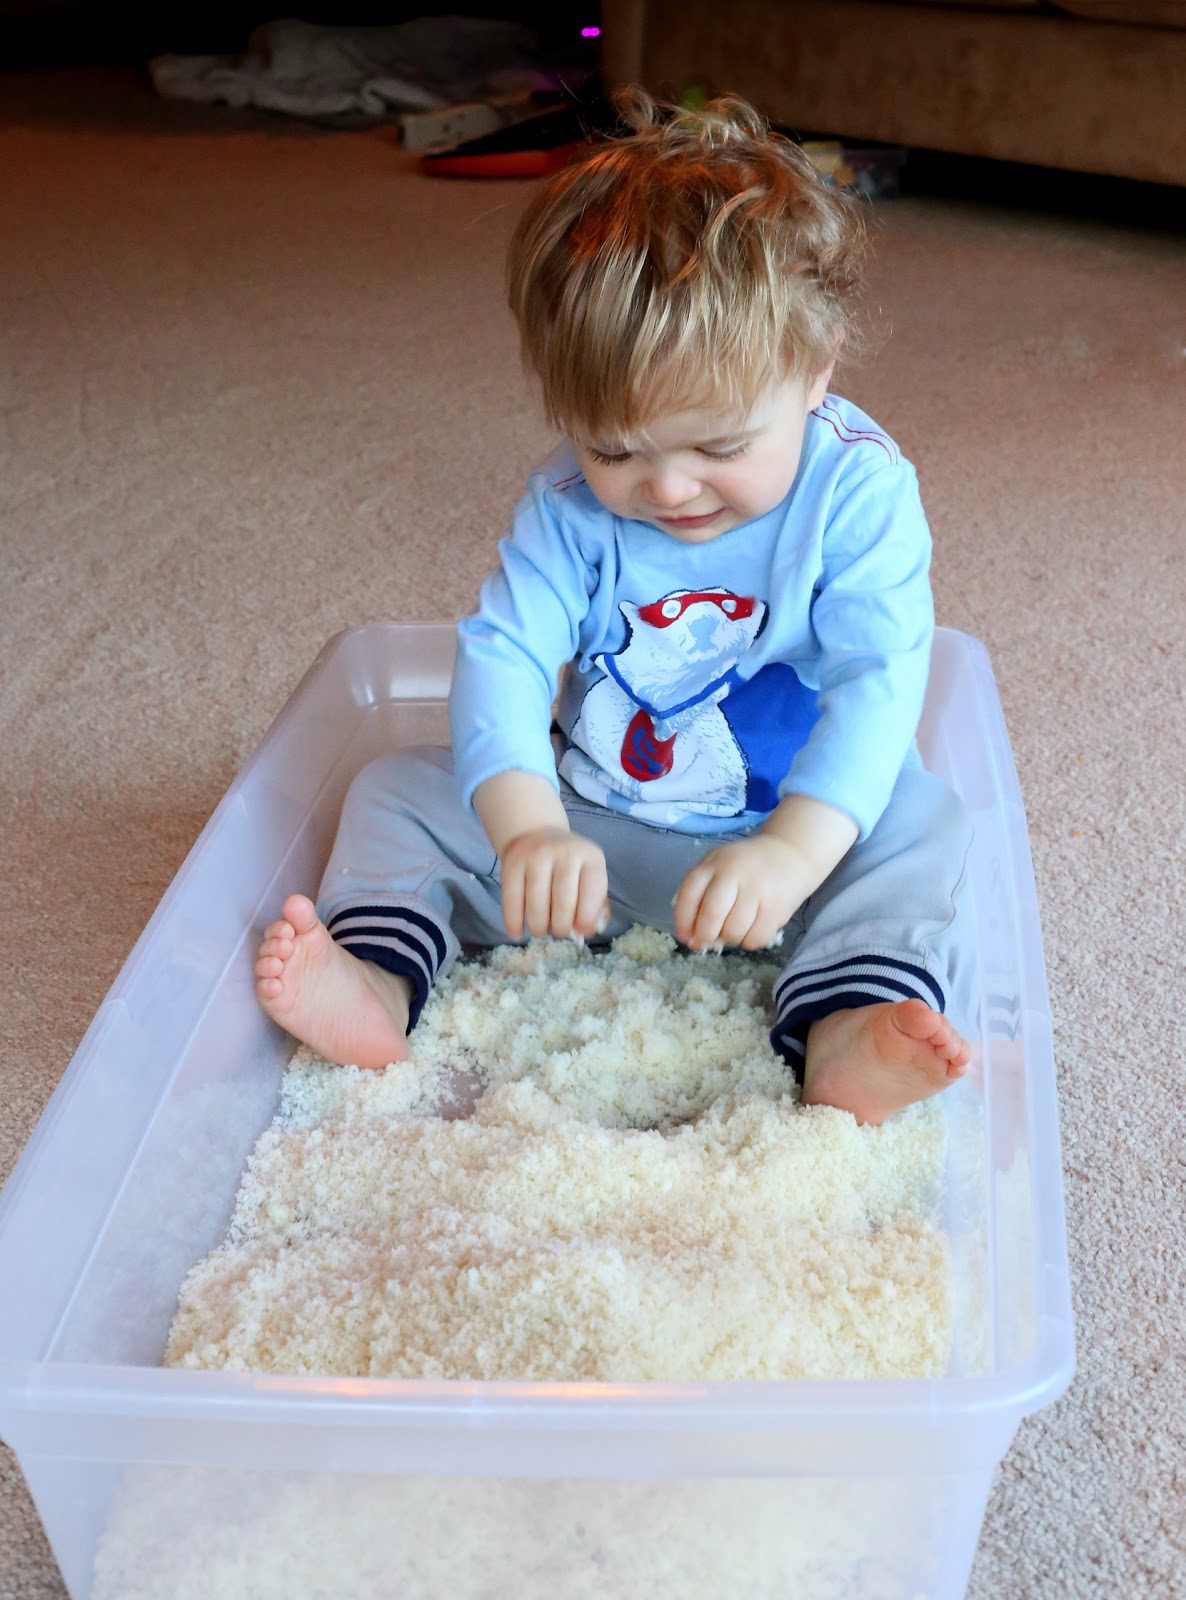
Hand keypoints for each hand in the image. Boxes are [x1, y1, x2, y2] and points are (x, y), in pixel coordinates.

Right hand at [499, 827, 608, 940]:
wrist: (536, 832)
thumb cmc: (568, 865)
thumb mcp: (589, 875)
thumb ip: (595, 905)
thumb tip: (584, 932)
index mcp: (590, 856)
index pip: (593, 892)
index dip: (587, 918)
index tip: (581, 931)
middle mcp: (564, 853)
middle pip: (563, 903)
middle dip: (561, 927)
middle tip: (559, 931)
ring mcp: (536, 856)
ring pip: (537, 905)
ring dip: (539, 927)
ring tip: (540, 930)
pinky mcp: (512, 863)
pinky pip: (512, 900)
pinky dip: (514, 922)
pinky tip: (516, 933)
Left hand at [674, 835, 814, 951]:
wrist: (790, 854)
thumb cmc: (747, 865)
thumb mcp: (718, 865)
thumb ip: (700, 891)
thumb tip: (689, 933)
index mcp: (714, 863)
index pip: (689, 894)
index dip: (682, 920)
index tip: (685, 936)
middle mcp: (734, 874)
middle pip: (711, 915)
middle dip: (704, 936)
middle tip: (705, 942)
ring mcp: (758, 890)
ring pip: (733, 932)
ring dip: (729, 939)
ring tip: (733, 930)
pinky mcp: (777, 907)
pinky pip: (755, 939)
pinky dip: (749, 942)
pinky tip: (751, 930)